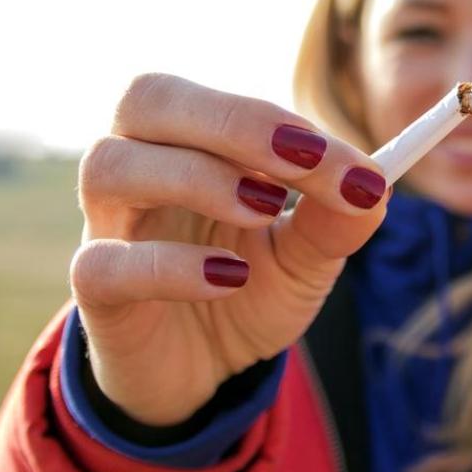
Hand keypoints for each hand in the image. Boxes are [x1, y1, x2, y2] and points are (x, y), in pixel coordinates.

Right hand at [70, 72, 387, 425]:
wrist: (200, 372)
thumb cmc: (245, 289)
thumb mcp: (304, 257)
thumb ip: (336, 220)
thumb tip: (375, 185)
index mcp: (188, 143)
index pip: (219, 103)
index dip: (280, 120)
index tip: (349, 162)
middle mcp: (137, 168)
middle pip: (145, 99)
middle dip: (232, 120)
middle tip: (304, 158)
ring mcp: (108, 226)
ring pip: (110, 165)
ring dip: (195, 176)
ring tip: (263, 211)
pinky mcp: (96, 293)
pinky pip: (105, 263)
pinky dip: (170, 265)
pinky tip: (228, 278)